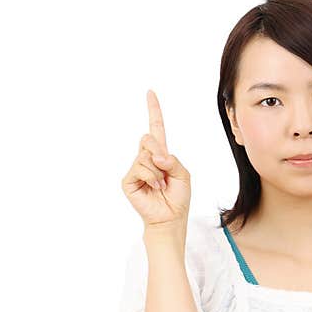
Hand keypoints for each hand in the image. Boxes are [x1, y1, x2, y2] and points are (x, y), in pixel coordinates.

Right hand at [121, 90, 191, 229]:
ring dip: (158, 171)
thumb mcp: (183, 174)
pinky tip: (155, 188)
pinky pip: (140, 168)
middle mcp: (146, 158)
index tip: (151, 93)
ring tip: (161, 185)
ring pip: (145, 155)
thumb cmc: (178, 197)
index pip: (155, 129)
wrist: (170, 218)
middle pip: (148, 138)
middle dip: (159, 152)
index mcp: (160, 154)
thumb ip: (172, 160)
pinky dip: (152, 178)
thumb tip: (155, 156)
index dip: (154, 111)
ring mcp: (136, 169)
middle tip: (165, 168)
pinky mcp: (129, 180)